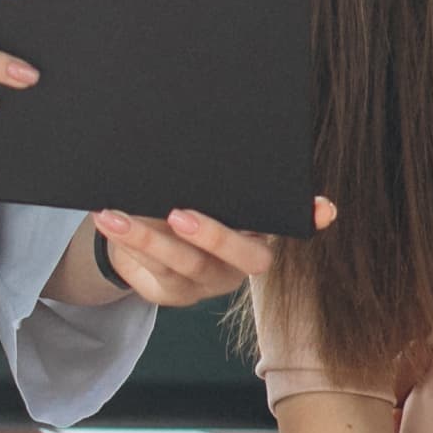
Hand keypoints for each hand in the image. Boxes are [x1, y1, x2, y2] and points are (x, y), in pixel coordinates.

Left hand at [85, 197, 335, 309]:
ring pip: (186, 264)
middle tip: (180, 214)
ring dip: (148, 239)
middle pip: (243, 256)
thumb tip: (200, 138)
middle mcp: (242, 260)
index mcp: (259, 227)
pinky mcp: (176, 293)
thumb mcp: (200, 191)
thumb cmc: (182, 201)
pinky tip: (109, 221)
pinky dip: (130, 246)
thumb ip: (211, 177)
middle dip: (214, 236)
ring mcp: (210, 281)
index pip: (292, 221)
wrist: (144, 242)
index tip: (322, 208)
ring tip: (115, 215)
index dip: (309, 216)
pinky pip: (155, 272)